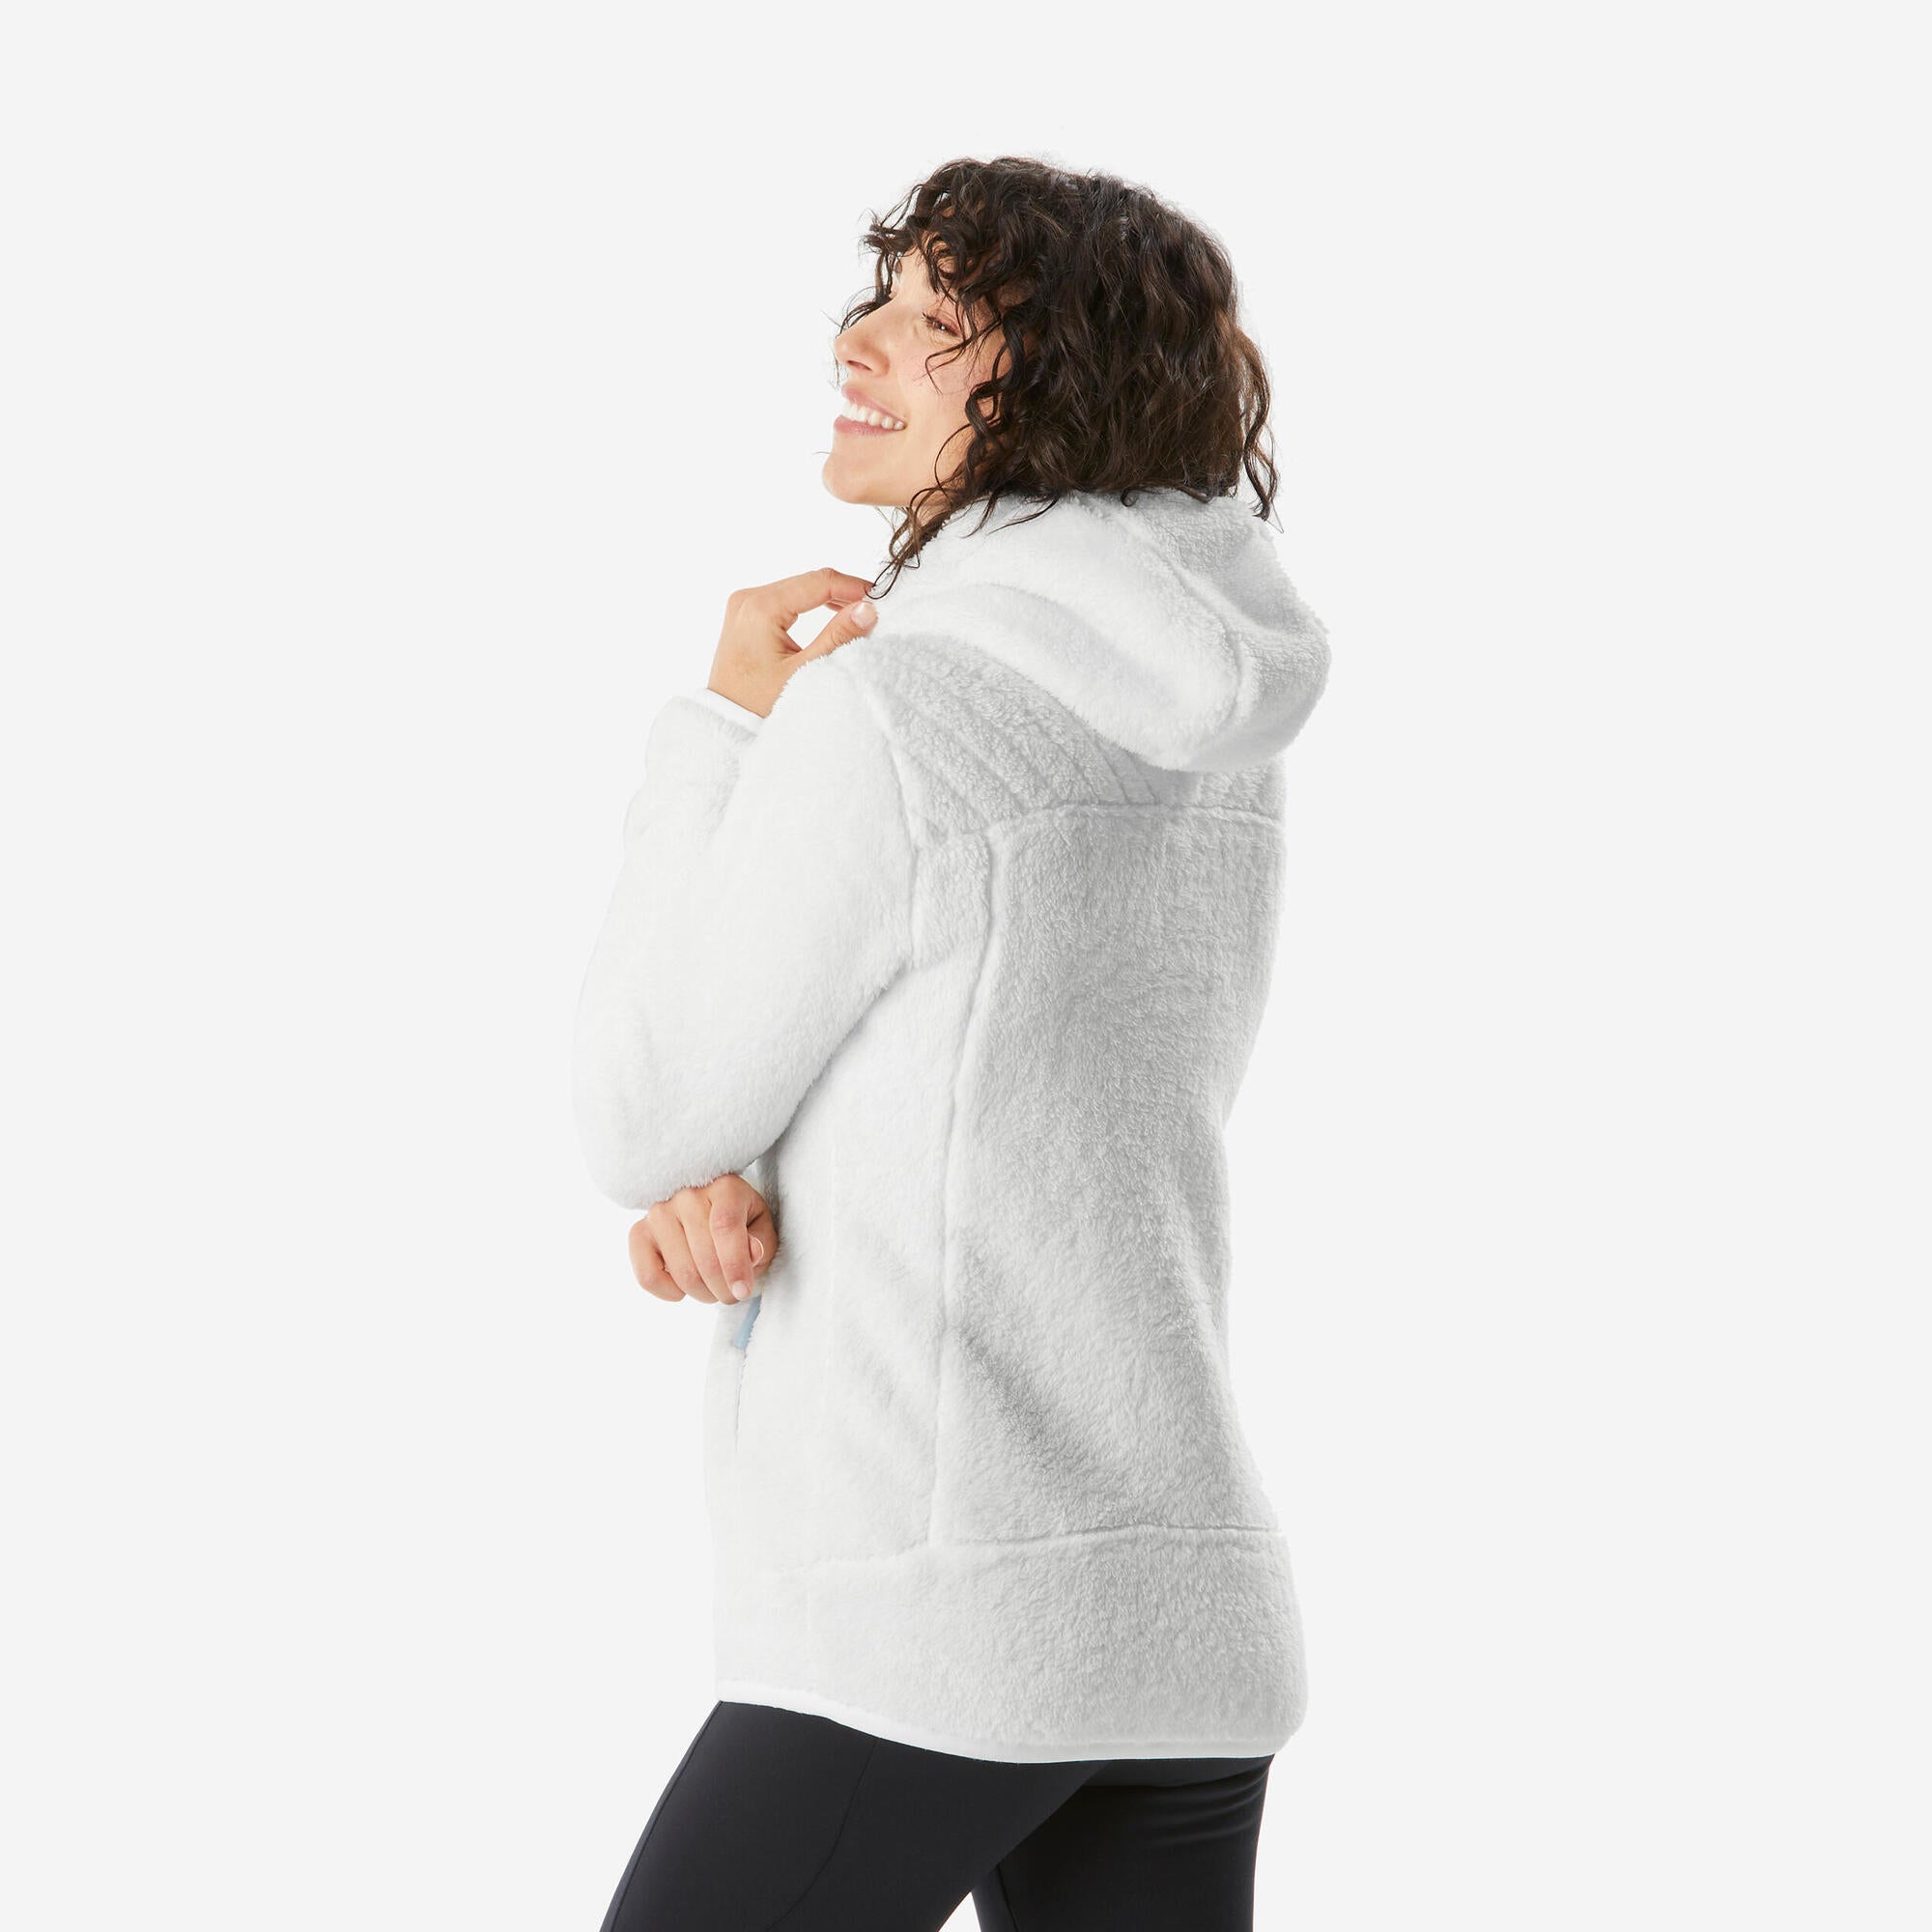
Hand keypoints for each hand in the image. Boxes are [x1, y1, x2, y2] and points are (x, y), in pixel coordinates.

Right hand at [628, 1172, 777, 1305]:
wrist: (710, 1211)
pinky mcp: (639, 1232)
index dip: (735, 1264)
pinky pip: (648, 1276)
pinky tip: (683, 1288)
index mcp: (724, 1187)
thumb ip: (762, 1241)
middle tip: (733, 1294)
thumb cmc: (742, 1222)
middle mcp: (687, 1195)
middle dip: (724, 1289)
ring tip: (713, 1288)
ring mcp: (659, 1213)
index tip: (743, 1291)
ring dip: (703, 1294)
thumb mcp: (762, 1228)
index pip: (724, 1226)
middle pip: (705, 1258)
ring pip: (682, 1273)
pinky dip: (669, 1293)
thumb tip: (753, 1251)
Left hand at [706, 568, 878, 717]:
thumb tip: (867, 609)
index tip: (879, 600)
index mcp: (760, 608)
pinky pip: (786, 597)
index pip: (818, 582)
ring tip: (857, 613)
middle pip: (808, 581)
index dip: (853, 587)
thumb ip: (837, 637)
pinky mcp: (746, 613)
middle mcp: (748, 598)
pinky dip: (810, 603)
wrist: (726, 721)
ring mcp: (745, 604)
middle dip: (842, 591)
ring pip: (798, 588)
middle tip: (872, 609)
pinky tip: (832, 613)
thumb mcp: (805, 672)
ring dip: (828, 597)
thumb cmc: (759, 704)